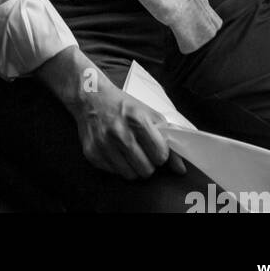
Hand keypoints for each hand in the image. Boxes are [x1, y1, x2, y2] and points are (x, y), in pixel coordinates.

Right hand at [37, 47, 185, 180]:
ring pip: (130, 175)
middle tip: (140, 150)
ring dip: (132, 166)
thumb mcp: (147, 114)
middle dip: (147, 163)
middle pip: (146, 169)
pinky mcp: (91, 152)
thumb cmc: (122, 104)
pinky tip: (114, 150)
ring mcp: (103, 143)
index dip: (160, 153)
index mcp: (136, 119)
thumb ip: (167, 140)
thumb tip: (180, 169)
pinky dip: (117, 165)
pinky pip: (114, 173)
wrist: (89, 95)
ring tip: (127, 151)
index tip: (154, 147)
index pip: (160, 155)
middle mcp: (119, 132)